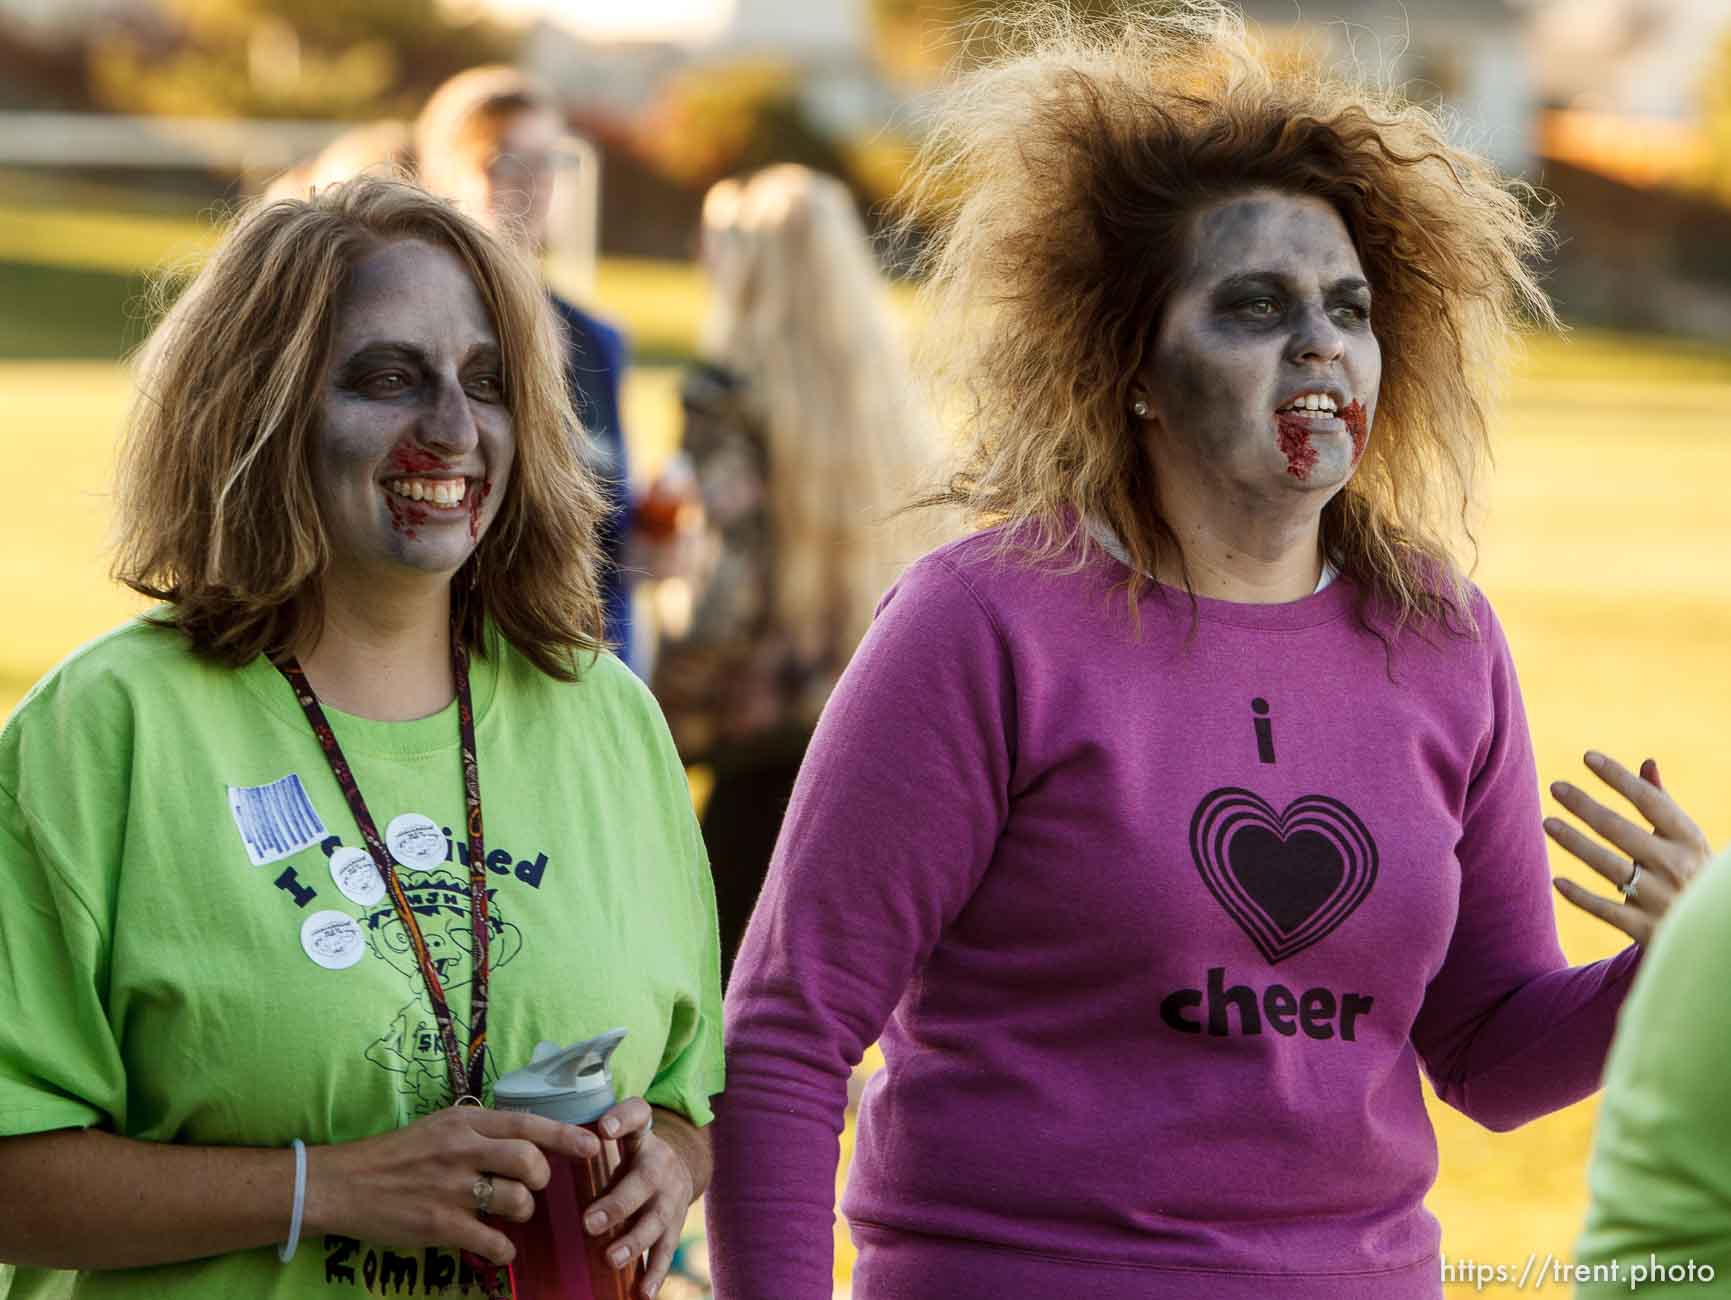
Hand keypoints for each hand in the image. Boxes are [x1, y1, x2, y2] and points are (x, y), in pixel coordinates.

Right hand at [304, 1105, 599, 1266]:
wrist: (346, 1183)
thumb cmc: (398, 1154)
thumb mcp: (440, 1126)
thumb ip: (481, 1129)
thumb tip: (526, 1139)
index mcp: (465, 1122)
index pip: (527, 1122)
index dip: (565, 1135)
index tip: (593, 1145)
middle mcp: (463, 1150)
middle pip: (530, 1161)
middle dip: (541, 1178)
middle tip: (531, 1187)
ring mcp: (452, 1188)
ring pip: (517, 1200)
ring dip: (523, 1212)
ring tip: (510, 1213)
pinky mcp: (440, 1224)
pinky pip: (493, 1240)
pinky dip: (503, 1247)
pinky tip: (497, 1246)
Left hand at [582, 1099, 697, 1299]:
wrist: (679, 1169)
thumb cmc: (631, 1156)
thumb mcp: (619, 1139)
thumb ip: (587, 1142)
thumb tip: (536, 1153)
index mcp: (643, 1138)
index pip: (638, 1116)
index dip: (623, 1120)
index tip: (603, 1129)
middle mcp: (661, 1165)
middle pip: (644, 1181)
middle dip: (618, 1204)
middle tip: (589, 1223)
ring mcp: (671, 1198)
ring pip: (657, 1220)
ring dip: (634, 1241)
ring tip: (611, 1258)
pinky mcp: (676, 1226)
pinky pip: (667, 1251)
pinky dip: (655, 1273)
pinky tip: (642, 1293)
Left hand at [1546, 751, 1713, 945]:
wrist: (1717, 932)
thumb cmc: (1693, 875)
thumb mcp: (1688, 841)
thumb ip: (1663, 805)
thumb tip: (1647, 762)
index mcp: (1690, 840)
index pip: (1649, 801)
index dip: (1618, 777)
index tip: (1588, 757)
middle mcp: (1676, 866)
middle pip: (1620, 829)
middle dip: (1585, 806)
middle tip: (1556, 787)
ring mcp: (1661, 899)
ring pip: (1608, 866)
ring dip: (1574, 842)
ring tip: (1547, 822)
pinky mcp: (1646, 929)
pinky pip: (1605, 909)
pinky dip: (1580, 896)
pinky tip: (1557, 880)